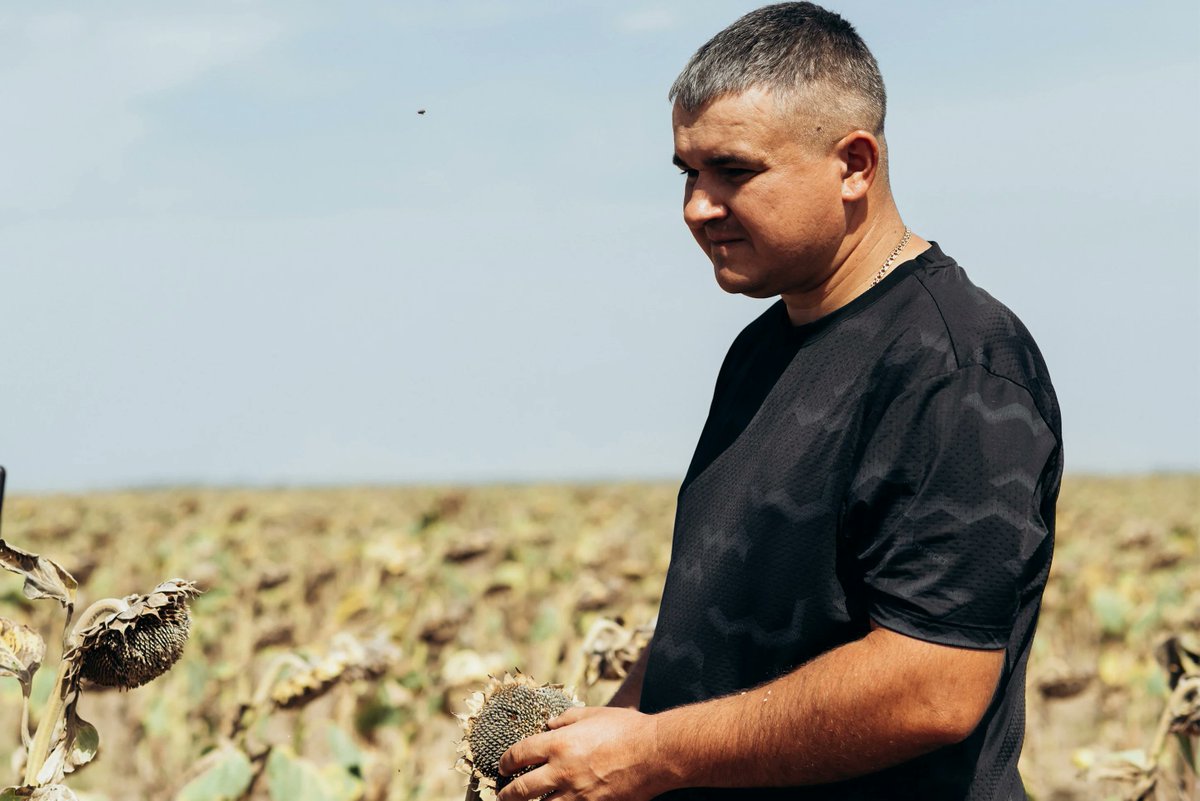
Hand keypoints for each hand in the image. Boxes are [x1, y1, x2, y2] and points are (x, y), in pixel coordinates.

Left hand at [496, 706, 675, 800]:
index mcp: (559, 743)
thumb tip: (549, 724)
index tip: (502, 766)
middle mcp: (562, 771)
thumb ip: (567, 719)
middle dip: (507, 794)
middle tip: (504, 795)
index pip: (518, 754)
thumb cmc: (627, 728)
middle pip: (521, 789)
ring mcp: (576, 795)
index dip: (505, 761)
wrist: (655, 753)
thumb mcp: (593, 714)